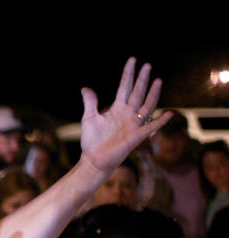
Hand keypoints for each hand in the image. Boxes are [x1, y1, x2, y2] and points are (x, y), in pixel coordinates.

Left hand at [79, 57, 170, 172]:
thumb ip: (90, 103)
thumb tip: (85, 88)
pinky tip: (169, 113)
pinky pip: (151, 127)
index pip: (125, 87)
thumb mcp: (89, 118)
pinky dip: (160, 121)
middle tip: (147, 65)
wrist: (94, 160)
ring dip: (153, 94)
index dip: (128, 74)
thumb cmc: (91, 141)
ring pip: (147, 105)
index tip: (132, 60)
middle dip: (142, 79)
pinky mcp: (136, 136)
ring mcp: (133, 124)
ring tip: (158, 80)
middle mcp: (127, 114)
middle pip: (138, 92)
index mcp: (116, 108)